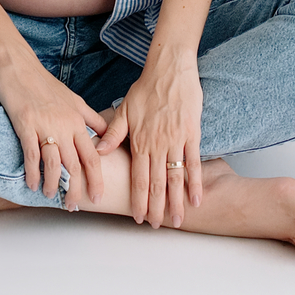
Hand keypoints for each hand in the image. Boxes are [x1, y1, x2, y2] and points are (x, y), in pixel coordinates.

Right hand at [0, 54, 107, 207]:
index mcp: (78, 121)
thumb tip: (106, 133)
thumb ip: (91, 118)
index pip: (93, 156)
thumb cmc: (46, 85)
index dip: (96, 180)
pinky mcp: (26, 125)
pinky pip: (31, 154)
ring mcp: (45, 125)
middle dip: (75, 190)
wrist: (20, 66)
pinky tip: (31, 184)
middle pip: (75, 165)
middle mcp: (64, 125)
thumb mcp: (75, 100)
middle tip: (72, 206)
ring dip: (53, 184)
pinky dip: (32, 173)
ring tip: (50, 195)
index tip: (97, 197)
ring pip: (54, 164)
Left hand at [97, 44, 202, 227]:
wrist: (169, 68)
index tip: (139, 217)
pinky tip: (196, 198)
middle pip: (157, 183)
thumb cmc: (146, 88)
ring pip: (175, 177)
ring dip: (176, 201)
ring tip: (177, 220)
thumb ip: (113, 133)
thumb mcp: (124, 109)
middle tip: (156, 226)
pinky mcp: (191, 134)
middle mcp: (157, 144)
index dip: (139, 199)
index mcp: (140, 141)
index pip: (138, 178)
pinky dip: (195, 182)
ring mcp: (176, 140)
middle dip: (156, 208)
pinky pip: (194, 162)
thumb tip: (98, 151)